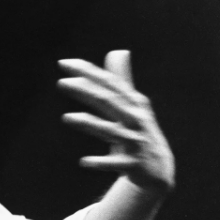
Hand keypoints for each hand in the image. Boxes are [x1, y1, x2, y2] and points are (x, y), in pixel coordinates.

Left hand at [57, 50, 174, 194]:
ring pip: (111, 131)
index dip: (88, 72)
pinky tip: (83, 162)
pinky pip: (116, 163)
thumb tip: (117, 50)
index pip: (109, 83)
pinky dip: (101, 162)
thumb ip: (121, 79)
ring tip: (66, 117)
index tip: (63, 63)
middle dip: (86, 91)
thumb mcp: (131, 105)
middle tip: (61, 83)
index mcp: (133, 103)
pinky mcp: (133, 164)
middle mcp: (136, 119)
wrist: (158, 169)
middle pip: (109, 102)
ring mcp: (136, 142)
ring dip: (90, 124)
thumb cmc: (138, 132)